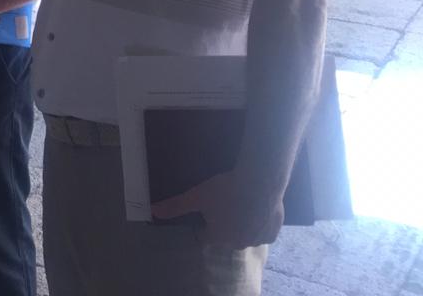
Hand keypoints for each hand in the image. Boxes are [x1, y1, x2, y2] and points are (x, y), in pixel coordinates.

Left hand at [149, 170, 283, 248]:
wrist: (260, 182)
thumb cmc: (225, 190)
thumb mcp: (196, 196)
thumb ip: (175, 206)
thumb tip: (153, 212)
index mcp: (219, 238)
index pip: (206, 237)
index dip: (203, 224)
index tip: (206, 210)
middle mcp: (239, 244)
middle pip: (226, 237)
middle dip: (223, 224)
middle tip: (223, 203)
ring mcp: (258, 240)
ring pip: (245, 234)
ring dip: (241, 223)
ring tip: (239, 203)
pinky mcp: (273, 233)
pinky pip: (262, 231)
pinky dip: (258, 222)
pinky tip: (254, 208)